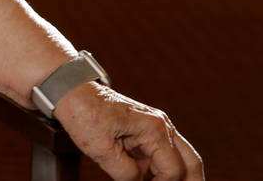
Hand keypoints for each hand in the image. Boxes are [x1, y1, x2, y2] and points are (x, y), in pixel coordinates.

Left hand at [54, 82, 203, 180]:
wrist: (71, 91)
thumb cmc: (84, 113)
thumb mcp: (101, 150)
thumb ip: (126, 174)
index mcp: (154, 129)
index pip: (172, 170)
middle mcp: (161, 125)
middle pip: (191, 163)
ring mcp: (155, 126)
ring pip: (181, 158)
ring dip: (176, 177)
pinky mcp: (146, 130)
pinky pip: (163, 154)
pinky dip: (161, 171)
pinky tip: (148, 179)